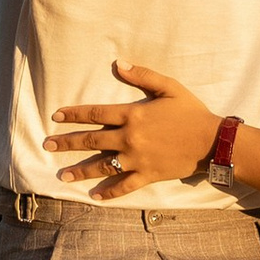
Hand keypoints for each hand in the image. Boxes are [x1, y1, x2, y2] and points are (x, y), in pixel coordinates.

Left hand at [50, 61, 219, 196]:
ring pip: (102, 165)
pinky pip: (124, 185)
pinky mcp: (147, 175)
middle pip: (92, 140)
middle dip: (68, 142)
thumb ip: (142, 75)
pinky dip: (109, 191)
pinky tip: (95, 196)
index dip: (74, 115)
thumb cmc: (191, 111)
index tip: (56, 117)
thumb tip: (118, 63)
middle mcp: (130, 137)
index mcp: (133, 114)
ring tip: (62, 175)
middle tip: (47, 145)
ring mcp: (137, 158)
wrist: (211, 140)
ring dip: (80, 170)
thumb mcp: (168, 87)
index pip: (96, 113)